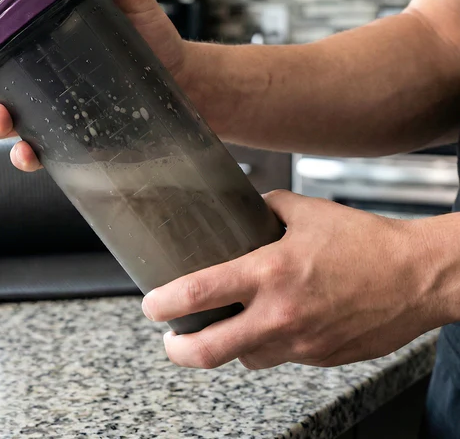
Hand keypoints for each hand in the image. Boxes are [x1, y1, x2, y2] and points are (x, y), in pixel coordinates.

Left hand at [141, 191, 441, 369]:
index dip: (164, 303)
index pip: (200, 293)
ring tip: (224, 328)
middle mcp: (280, 314)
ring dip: (228, 347)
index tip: (150, 305)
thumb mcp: (307, 211)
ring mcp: (301, 343)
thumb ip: (268, 209)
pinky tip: (273, 324)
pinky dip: (267, 345)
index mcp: (270, 272)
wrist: (417, 276)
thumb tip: (248, 209)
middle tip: (171, 340)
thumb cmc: (365, 242)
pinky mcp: (320, 358)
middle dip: (179, 350)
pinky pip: (280, 357)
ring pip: (246, 359)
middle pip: (210, 351)